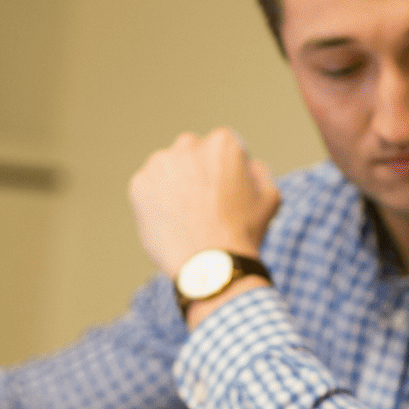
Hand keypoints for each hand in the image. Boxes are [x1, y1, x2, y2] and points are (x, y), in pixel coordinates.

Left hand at [128, 128, 280, 276]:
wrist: (211, 265)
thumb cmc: (244, 233)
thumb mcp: (269, 197)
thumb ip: (257, 170)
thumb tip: (245, 164)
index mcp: (223, 142)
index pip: (220, 148)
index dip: (223, 172)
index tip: (223, 193)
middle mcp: (188, 144)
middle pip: (191, 154)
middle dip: (196, 173)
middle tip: (203, 206)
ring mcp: (160, 163)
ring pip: (167, 171)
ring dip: (174, 186)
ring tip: (186, 219)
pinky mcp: (139, 184)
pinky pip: (148, 189)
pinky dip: (156, 203)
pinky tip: (171, 224)